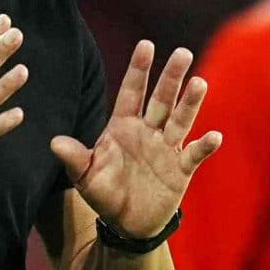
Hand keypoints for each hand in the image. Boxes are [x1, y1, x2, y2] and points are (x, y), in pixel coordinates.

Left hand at [50, 41, 222, 237]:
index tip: (146, 45)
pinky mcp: (181, 169)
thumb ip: (74, 157)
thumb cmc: (104, 193)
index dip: (138, 70)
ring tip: (199, 83)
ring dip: (189, 103)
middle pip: (161, 99)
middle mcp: (148, 130)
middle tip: (182, 53)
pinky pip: (194, 154)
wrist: (126, 223)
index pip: (132, 92)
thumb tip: (54, 142)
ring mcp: (166, 148)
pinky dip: (205, 145)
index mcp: (123, 125)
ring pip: (180, 120)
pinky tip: (215, 136)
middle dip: (171, 77)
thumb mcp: (86, 176)